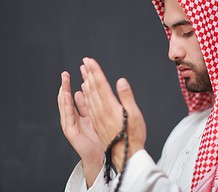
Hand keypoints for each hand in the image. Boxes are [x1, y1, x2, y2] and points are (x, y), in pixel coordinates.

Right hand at [58, 71, 103, 187]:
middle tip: (65, 73)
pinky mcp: (71, 132)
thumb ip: (88, 105)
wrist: (100, 158)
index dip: (74, 83)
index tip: (75, 72)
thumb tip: (84, 89)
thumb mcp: (95, 117)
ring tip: (65, 80)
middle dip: (66, 85)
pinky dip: (66, 105)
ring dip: (64, 92)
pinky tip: (67, 95)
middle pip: (67, 99)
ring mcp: (70, 125)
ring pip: (65, 106)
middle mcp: (73, 119)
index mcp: (79, 114)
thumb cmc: (99, 139)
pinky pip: (68, 117)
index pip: (74, 95)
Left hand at [80, 57, 146, 172]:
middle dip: (89, 73)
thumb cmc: (134, 135)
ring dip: (86, 82)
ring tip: (83, 72)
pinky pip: (88, 105)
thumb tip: (120, 81)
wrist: (126, 155)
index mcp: (110, 107)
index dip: (95, 71)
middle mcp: (100, 111)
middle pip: (92, 88)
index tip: (90, 61)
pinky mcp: (97, 122)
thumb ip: (126, 97)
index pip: (100, 84)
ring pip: (89, 96)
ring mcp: (97, 117)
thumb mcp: (134, 115)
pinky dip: (85, 95)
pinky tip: (84, 90)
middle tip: (84, 62)